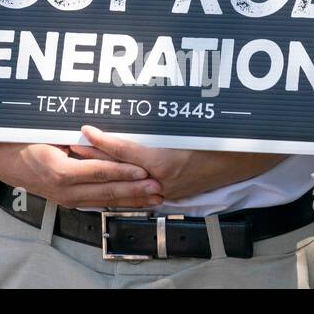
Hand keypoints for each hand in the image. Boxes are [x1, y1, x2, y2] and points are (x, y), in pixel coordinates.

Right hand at [0, 140, 161, 209]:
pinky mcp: (70, 202)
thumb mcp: (47, 132)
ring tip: (155, 198)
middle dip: (135, 190)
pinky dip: (119, 203)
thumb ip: (73, 135)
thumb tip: (97, 129)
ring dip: (132, 200)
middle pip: (107, 191)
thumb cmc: (26, 141)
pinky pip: (99, 204)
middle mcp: (65, 190)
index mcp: (60, 171)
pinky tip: (135, 202)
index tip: (143, 170)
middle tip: (158, 187)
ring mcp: (67, 199)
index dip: (122, 171)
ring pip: (106, 201)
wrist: (7, 162)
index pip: (98, 172)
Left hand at [71, 125, 280, 200]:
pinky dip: (122, 180)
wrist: (242, 159)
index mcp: (163, 161)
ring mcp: (166, 191)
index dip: (100, 140)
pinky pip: (140, 189)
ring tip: (83, 155)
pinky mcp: (172, 195)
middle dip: (93, 155)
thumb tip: (127, 118)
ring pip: (127, 180)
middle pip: (118, 167)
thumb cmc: (216, 138)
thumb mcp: (184, 128)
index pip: (122, 151)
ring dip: (104, 167)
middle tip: (71, 143)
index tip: (84, 128)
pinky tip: (108, 174)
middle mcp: (162, 180)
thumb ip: (154, 128)